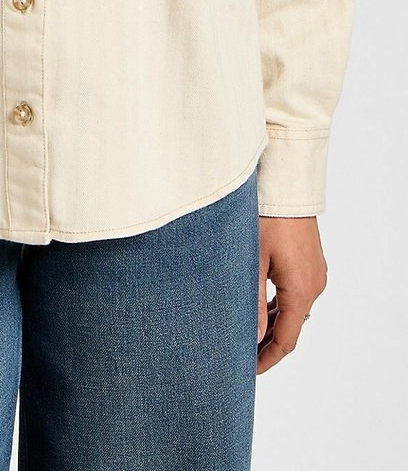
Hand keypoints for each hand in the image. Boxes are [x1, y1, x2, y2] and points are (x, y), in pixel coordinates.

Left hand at [257, 216, 327, 373]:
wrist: (285, 186)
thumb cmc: (266, 219)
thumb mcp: (252, 262)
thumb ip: (251, 303)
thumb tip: (251, 338)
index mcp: (301, 290)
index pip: (286, 339)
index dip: (267, 358)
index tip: (249, 370)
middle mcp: (314, 285)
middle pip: (291, 327)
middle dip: (268, 342)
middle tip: (242, 354)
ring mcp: (315, 273)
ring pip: (294, 310)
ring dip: (273, 323)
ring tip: (247, 333)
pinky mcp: (311, 262)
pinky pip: (297, 293)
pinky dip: (280, 305)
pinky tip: (261, 306)